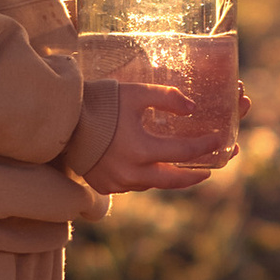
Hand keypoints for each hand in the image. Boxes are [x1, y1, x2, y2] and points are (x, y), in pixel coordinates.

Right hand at [100, 78, 247, 191]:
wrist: (60, 122)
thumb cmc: (98, 103)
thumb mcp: (135, 93)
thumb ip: (166, 98)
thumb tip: (191, 108)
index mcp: (141, 150)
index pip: (184, 152)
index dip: (205, 146)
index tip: (219, 140)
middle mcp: (132, 173)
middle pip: (173, 181)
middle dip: (194, 176)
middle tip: (208, 170)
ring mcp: (118, 183)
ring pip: (153, 185)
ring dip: (170, 177)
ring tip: (182, 169)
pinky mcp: (106, 186)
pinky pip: (134, 185)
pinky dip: (147, 177)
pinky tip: (152, 168)